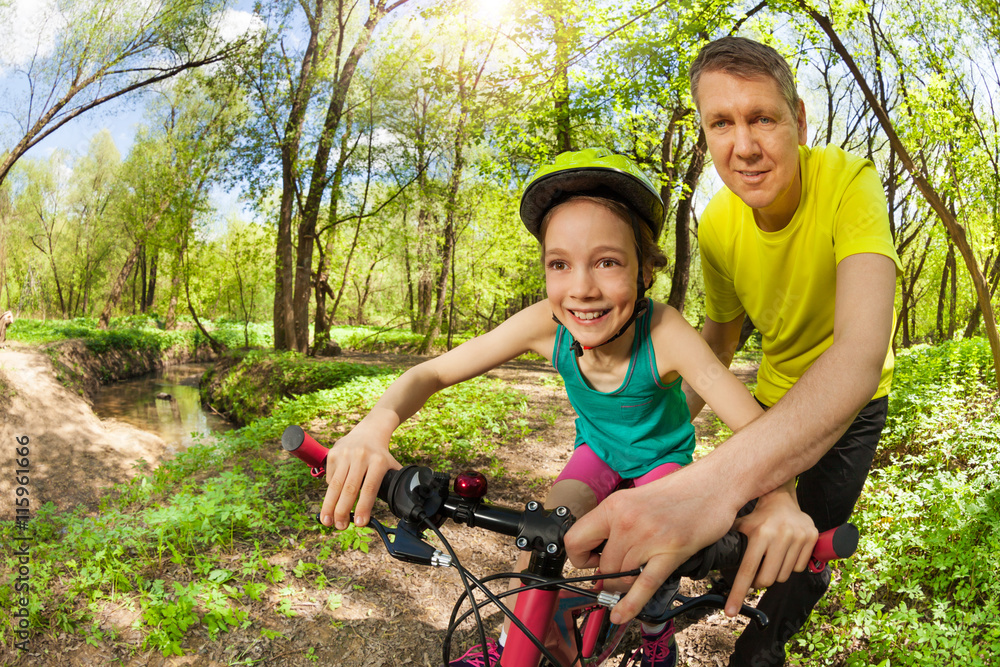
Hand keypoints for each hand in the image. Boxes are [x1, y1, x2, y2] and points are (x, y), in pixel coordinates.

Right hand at [319, 424, 399, 529]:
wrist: (369, 431)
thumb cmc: (381, 455)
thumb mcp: (391, 465)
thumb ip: (393, 484)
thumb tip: (399, 506)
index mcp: (378, 461)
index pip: (370, 488)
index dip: (363, 507)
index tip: (360, 523)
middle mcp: (361, 457)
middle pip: (349, 489)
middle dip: (343, 511)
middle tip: (340, 527)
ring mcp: (345, 455)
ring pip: (335, 485)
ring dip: (329, 506)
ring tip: (327, 522)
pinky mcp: (333, 454)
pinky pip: (329, 478)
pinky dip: (330, 491)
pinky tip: (332, 499)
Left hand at [564, 467, 738, 624]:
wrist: (713, 484)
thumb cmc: (678, 492)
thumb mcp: (636, 500)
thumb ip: (617, 524)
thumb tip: (601, 552)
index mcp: (614, 505)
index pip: (574, 540)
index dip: (580, 558)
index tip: (593, 561)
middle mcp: (626, 520)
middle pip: (602, 566)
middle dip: (608, 577)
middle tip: (618, 575)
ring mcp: (648, 537)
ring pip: (620, 578)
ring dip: (624, 587)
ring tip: (634, 579)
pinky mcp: (671, 551)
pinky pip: (644, 585)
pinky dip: (630, 605)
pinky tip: (621, 615)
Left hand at [726, 484, 817, 615]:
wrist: (782, 497)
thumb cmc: (758, 515)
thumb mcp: (741, 524)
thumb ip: (729, 541)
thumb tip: (707, 556)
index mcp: (760, 534)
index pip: (747, 571)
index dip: (738, 593)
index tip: (730, 611)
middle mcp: (780, 536)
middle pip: (766, 579)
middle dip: (758, 583)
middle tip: (755, 577)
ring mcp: (798, 537)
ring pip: (783, 576)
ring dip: (774, 574)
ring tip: (770, 560)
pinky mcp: (811, 538)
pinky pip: (799, 568)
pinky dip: (789, 567)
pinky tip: (784, 553)